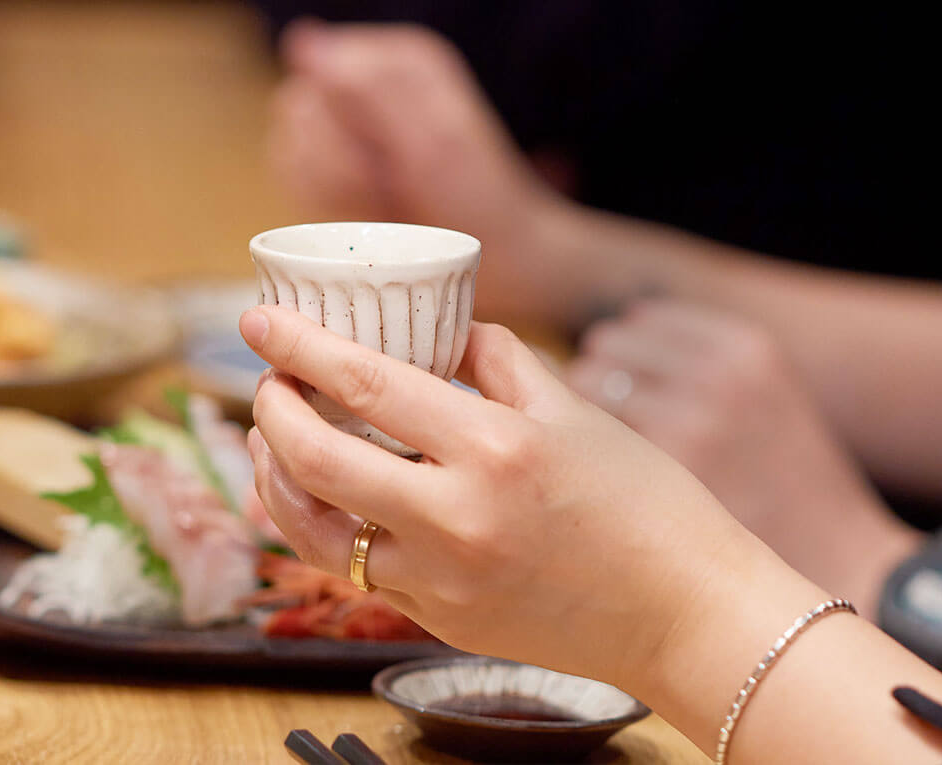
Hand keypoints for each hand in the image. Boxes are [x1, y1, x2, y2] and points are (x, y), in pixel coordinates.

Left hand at [238, 304, 801, 693]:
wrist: (685, 616)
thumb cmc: (644, 505)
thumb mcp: (574, 411)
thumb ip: (495, 361)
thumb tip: (440, 330)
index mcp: (494, 449)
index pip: (366, 386)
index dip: (300, 348)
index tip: (256, 320)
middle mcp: (456, 519)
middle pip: (317, 459)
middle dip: (271, 409)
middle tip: (266, 378)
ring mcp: (440, 580)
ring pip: (314, 528)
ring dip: (274, 475)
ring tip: (268, 435)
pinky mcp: (436, 621)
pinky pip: (351, 569)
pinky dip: (318, 525)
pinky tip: (314, 494)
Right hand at [267, 21, 567, 318]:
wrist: (499, 255)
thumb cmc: (477, 194)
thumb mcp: (434, 138)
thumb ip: (371, 86)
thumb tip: (302, 41)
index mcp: (395, 61)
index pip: (320, 71)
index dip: (344, 123)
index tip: (388, 155)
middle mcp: (366, 85)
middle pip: (298, 111)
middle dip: (340, 163)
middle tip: (391, 185)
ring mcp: (348, 128)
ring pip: (289, 148)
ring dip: (334, 187)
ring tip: (385, 200)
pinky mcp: (333, 167)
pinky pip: (293, 179)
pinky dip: (324, 202)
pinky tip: (366, 211)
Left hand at [567, 299, 919, 611]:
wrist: (836, 558)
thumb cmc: (781, 479)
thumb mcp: (759, 391)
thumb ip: (689, 359)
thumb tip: (591, 344)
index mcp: (743, 346)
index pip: (639, 321)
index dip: (628, 359)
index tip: (637, 397)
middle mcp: (716, 373)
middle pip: (604, 348)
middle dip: (601, 384)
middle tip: (614, 434)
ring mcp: (690, 421)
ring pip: (586, 389)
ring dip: (582, 421)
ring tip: (606, 461)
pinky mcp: (663, 473)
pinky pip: (587, 440)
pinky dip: (585, 458)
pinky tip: (608, 487)